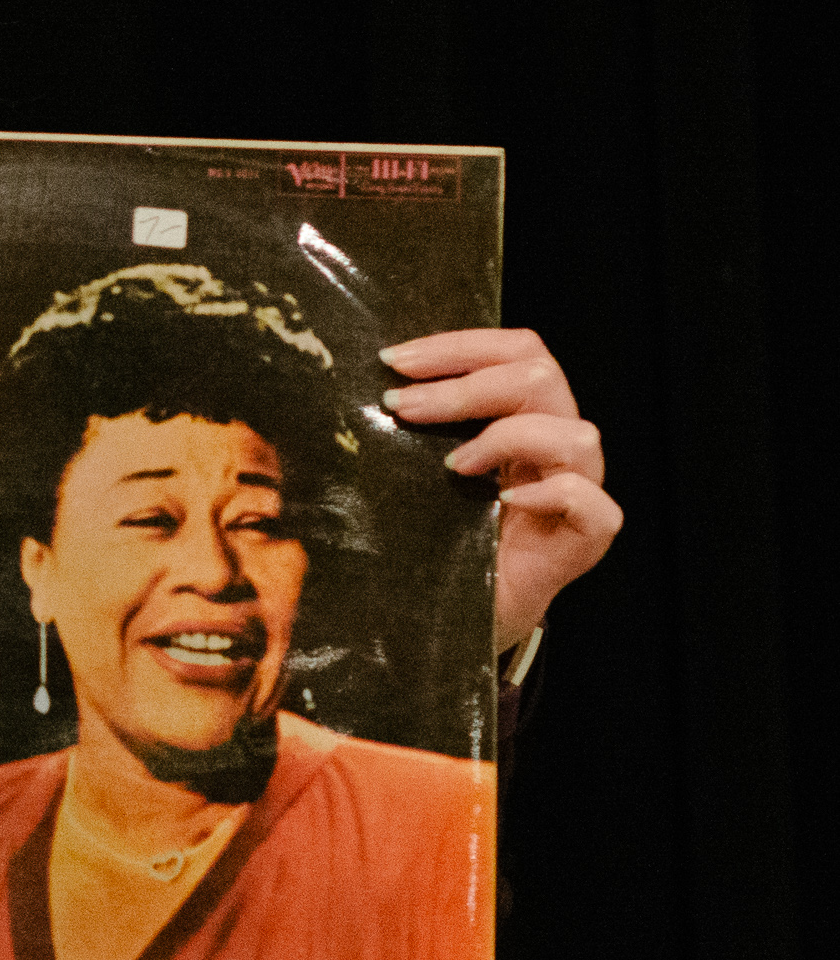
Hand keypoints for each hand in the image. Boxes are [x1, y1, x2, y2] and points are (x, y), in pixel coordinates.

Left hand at [380, 328, 621, 652]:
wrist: (456, 614)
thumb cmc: (437, 538)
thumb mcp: (418, 471)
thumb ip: (415, 426)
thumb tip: (365, 385)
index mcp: (522, 418)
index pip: (515, 352)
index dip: (459, 346)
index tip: (393, 360)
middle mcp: (555, 448)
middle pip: (541, 377)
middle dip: (465, 384)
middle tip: (400, 405)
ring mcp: (577, 494)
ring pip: (577, 435)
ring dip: (507, 436)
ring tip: (452, 465)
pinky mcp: (584, 542)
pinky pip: (593, 504)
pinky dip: (552, 493)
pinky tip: (505, 500)